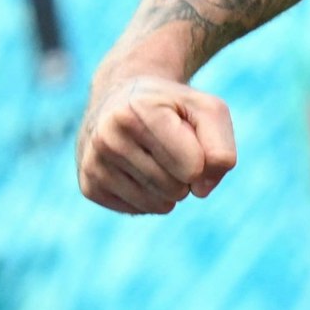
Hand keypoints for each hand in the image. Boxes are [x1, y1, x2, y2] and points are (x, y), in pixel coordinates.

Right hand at [76, 76, 236, 213]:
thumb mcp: (208, 111)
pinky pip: (139, 210)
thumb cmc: (173, 107)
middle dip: (187, 174)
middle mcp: (109, 137)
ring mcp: (94, 163)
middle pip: (176, 188)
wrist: (120, 99)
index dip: (204, 159)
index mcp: (139, 111)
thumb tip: (201, 190)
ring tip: (157, 157)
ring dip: (171, 189)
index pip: (193, 167)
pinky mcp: (88, 186)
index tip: (190, 137)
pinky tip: (139, 169)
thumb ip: (220, 148)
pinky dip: (151, 197)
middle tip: (172, 147)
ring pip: (158, 204)